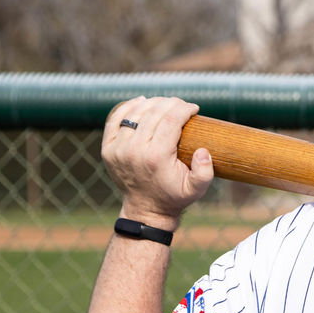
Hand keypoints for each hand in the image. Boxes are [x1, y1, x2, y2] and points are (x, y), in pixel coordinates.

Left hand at [101, 96, 213, 228]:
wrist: (146, 209)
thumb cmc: (174, 196)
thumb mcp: (197, 189)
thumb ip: (205, 172)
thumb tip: (202, 150)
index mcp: (156, 157)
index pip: (170, 121)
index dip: (183, 109)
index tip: (194, 108)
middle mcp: (134, 151)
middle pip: (153, 113)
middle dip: (171, 104)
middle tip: (181, 104)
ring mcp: (118, 149)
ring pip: (134, 113)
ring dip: (152, 103)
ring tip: (165, 103)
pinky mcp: (108, 148)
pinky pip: (116, 118)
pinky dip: (129, 107)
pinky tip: (142, 102)